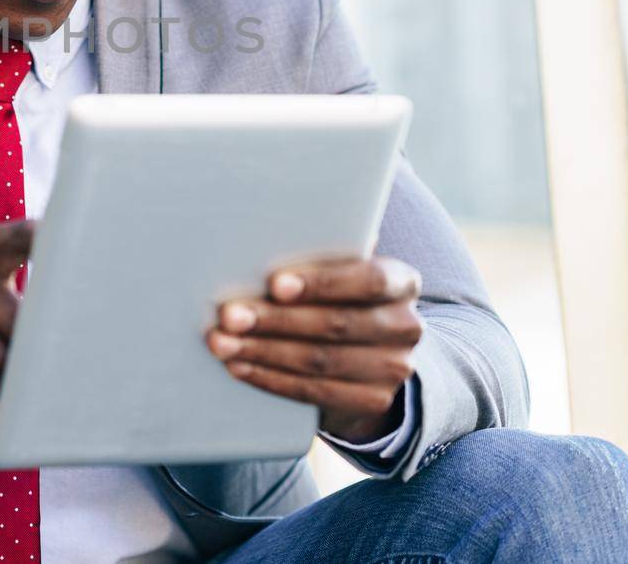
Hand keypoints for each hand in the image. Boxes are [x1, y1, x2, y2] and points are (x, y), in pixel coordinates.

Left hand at [205, 257, 422, 443]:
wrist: (370, 354)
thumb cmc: (339, 295)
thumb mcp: (340, 270)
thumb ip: (324, 253)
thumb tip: (278, 227)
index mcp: (402, 281)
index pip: (368, 280)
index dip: (322, 283)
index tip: (274, 284)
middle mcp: (406, 326)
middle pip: (336, 324)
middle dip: (275, 320)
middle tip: (229, 315)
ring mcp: (394, 369)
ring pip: (320, 360)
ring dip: (263, 351)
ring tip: (222, 343)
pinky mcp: (372, 401)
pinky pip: (314, 392)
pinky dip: (271, 379)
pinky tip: (240, 367)